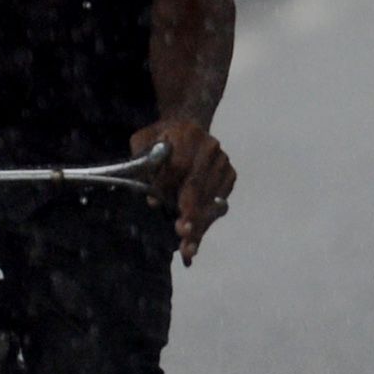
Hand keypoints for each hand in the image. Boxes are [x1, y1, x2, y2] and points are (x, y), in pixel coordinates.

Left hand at [130, 116, 236, 264]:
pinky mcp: (230, 175)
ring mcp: (223, 162)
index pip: (178, 165)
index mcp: (186, 133)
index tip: (155, 204)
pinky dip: (207, 221)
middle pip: (198, 185)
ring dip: (199, 225)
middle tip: (183, 234)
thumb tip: (154, 198)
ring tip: (189, 247)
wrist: (188, 125)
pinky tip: (197, 238)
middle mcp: (210, 147)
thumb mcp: (143, 141)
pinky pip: (220, 203)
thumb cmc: (160, 138)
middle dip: (190, 212)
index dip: (166, 186)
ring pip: (211, 199)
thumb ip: (143, 162)